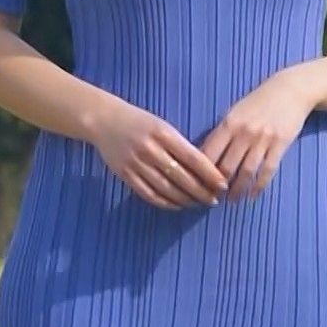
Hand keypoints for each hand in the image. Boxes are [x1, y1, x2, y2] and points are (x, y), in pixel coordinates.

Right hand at [85, 98, 228, 209]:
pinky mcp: (126, 175)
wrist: (104, 120)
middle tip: (213, 200)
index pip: (193, 158)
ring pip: (167, 189)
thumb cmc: (139, 121)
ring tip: (198, 204)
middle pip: (182, 177)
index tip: (222, 185)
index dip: (210, 174)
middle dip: (201, 192)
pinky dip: (166, 203)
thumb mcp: (162, 125)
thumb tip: (204, 169)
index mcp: (163, 133)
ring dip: (186, 200)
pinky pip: (149, 194)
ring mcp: (137, 164)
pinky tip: (177, 205)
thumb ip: (180, 145)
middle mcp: (151, 149)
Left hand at [199, 70, 317, 200]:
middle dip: (218, 186)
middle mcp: (244, 133)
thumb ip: (222, 132)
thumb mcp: (235, 111)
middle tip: (214, 197)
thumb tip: (205, 156)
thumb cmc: (258, 101)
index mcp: (229, 123)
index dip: (202, 172)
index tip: (198, 184)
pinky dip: (259, 186)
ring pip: (246, 173)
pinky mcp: (280, 145)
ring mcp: (263, 140)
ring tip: (232, 201)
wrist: (290, 90)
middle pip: (226, 167)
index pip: (210, 153)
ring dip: (238, 190)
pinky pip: (267, 171)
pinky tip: (253, 195)